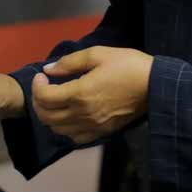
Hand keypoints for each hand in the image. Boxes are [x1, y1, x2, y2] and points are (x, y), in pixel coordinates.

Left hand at [32, 46, 152, 143]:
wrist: (155, 86)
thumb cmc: (128, 65)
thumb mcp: (98, 54)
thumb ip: (70, 62)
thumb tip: (48, 69)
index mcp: (80, 94)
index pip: (44, 98)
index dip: (37, 86)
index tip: (42, 75)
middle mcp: (83, 114)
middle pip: (46, 116)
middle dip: (38, 101)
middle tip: (44, 87)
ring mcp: (92, 126)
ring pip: (57, 129)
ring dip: (49, 115)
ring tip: (55, 99)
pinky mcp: (101, 132)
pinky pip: (73, 138)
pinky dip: (64, 128)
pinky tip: (70, 114)